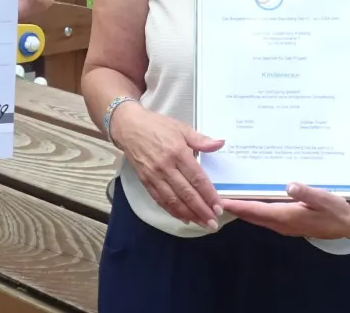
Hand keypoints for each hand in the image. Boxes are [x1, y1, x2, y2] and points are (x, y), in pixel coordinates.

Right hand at [108, 101, 223, 228]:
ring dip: (188, 214)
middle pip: (186, 193)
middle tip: (213, 223)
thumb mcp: (181, 128)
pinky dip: (172, 211)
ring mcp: (154, 176)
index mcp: (178, 152)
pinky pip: (160, 200)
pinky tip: (183, 218)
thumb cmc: (157, 126)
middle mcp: (166, 167)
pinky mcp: (145, 181)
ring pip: (173, 200)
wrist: (129, 127)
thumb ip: (201, 140)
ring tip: (201, 223)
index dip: (209, 195)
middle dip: (201, 210)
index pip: (197, 178)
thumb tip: (220, 143)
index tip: (218, 206)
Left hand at [220, 184, 349, 239]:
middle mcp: (281, 222)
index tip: (219, 199)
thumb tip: (289, 186)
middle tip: (214, 194)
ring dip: (242, 207)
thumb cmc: (337, 211)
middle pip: (251, 214)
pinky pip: (265, 213)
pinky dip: (254, 206)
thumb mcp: (326, 200)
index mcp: (286, 216)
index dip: (237, 206)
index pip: (255, 211)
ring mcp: (284, 223)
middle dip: (234, 206)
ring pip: (257, 215)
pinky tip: (250, 196)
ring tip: (227, 193)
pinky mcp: (288, 220)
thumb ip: (307, 193)